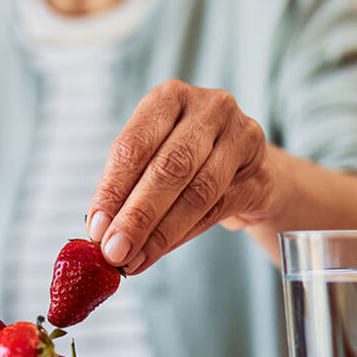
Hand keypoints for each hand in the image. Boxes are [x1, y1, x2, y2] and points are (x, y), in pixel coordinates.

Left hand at [86, 81, 280, 273]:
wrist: (249, 168)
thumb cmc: (190, 160)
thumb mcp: (153, 158)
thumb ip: (127, 189)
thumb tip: (99, 233)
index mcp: (169, 97)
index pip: (134, 145)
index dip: (112, 189)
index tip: (95, 228)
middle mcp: (209, 108)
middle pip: (168, 167)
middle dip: (137, 215)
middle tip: (115, 251)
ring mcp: (241, 137)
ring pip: (196, 192)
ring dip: (161, 232)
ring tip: (135, 259)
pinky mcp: (260, 173)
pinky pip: (218, 209)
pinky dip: (184, 234)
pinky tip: (161, 251)